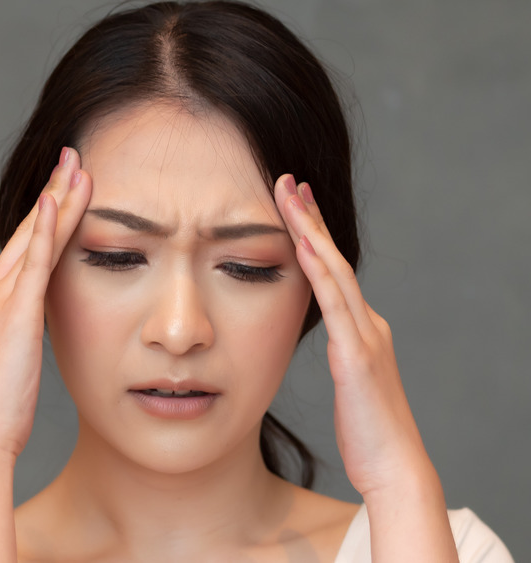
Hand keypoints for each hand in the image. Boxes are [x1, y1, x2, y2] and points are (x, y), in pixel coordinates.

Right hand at [0, 147, 91, 459]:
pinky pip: (35, 262)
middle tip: (72, 156)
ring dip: (58, 198)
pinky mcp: (14, 313)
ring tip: (78, 165)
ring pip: (35, 239)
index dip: (42, 215)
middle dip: (52, 192)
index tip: (60, 185)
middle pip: (28, 233)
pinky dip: (46, 227)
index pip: (21, 249)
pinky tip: (57, 198)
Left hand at [273, 174, 434, 496]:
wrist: (396, 468)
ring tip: (290, 195)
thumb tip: (324, 338)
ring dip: (311, 231)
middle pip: (334, 259)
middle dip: (311, 217)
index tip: (292, 201)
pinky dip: (318, 273)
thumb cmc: (369, 432)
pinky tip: (302, 246)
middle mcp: (367, 324)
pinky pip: (336, 306)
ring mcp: (365, 337)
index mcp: (360, 329)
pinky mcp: (357, 358)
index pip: (332, 271)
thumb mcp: (348, 383)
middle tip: (287, 179)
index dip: (312, 234)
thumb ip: (339, 354)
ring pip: (334, 272)